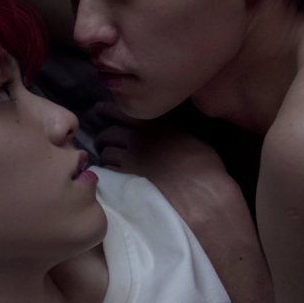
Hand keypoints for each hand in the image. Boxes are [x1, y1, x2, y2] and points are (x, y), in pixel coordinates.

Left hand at [93, 101, 236, 218]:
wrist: (200, 192)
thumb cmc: (204, 166)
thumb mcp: (188, 137)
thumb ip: (168, 130)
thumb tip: (161, 131)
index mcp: (154, 125)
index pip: (121, 112)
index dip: (107, 110)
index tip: (99, 110)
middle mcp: (137, 138)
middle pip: (108, 133)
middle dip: (104, 138)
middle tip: (103, 143)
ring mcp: (130, 159)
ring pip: (106, 153)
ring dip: (106, 156)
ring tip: (108, 162)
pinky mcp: (125, 179)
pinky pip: (108, 172)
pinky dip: (108, 172)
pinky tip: (112, 177)